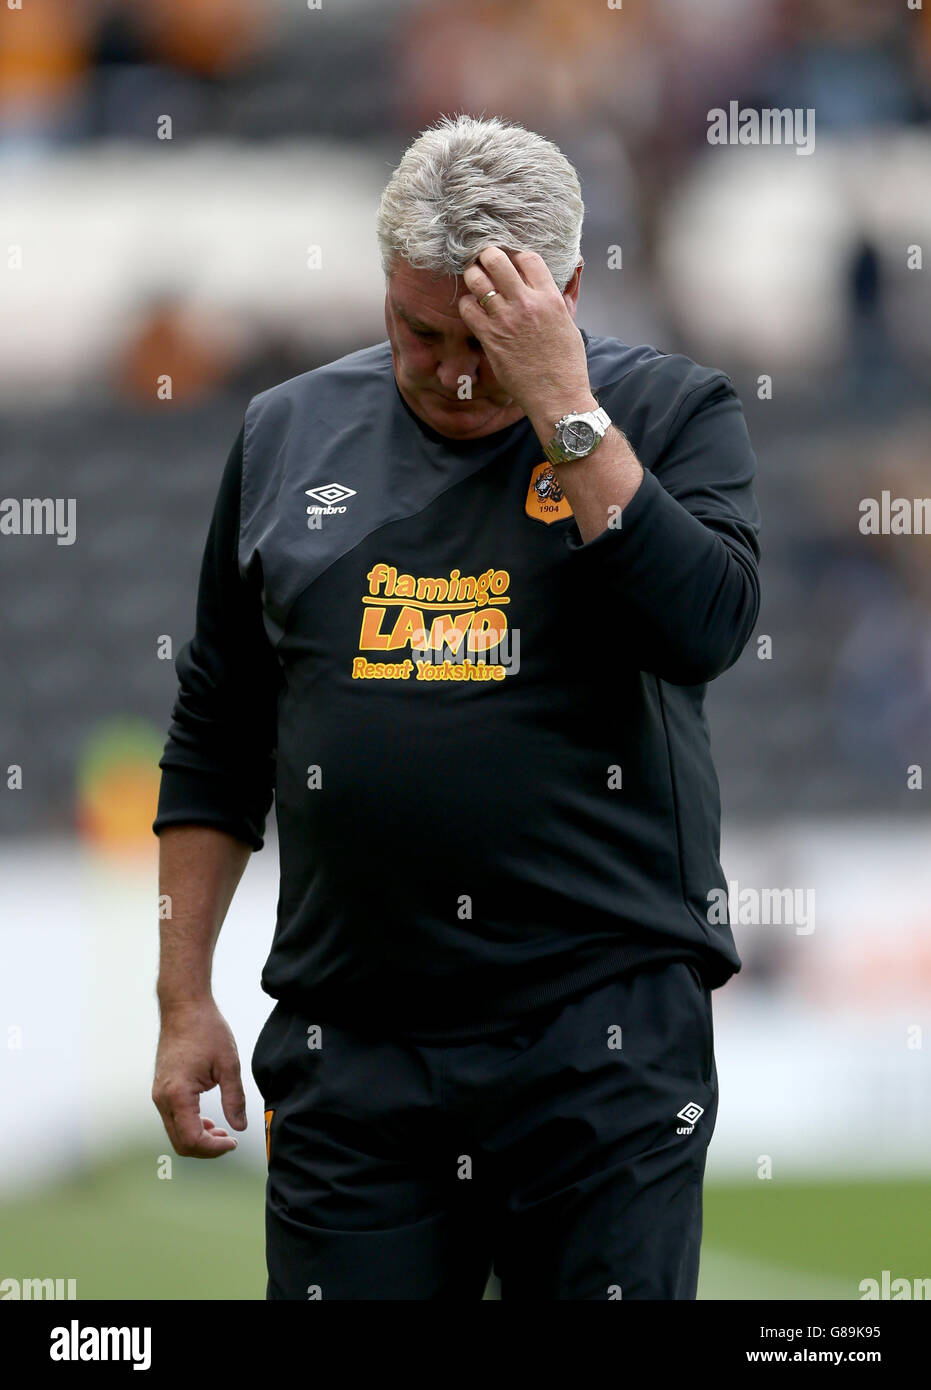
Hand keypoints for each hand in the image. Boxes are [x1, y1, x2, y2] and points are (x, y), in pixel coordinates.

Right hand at [152, 998, 246, 1158]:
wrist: (184, 1007)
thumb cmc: (206, 1029)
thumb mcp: (229, 1064)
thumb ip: (234, 1099)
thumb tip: (239, 1127)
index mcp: (178, 1094)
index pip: (192, 1139)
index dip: (214, 1149)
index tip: (233, 1142)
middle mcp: (162, 1098)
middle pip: (181, 1143)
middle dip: (206, 1148)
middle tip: (230, 1141)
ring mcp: (159, 1095)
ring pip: (175, 1133)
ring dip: (198, 1139)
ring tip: (222, 1133)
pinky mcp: (161, 1090)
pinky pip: (173, 1119)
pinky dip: (190, 1127)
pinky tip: (209, 1121)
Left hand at [458, 246, 592, 418]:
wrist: (557, 396)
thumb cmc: (567, 365)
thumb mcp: (570, 324)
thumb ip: (562, 299)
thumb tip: (566, 279)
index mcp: (549, 298)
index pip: (528, 258)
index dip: (517, 256)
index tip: (512, 263)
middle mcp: (526, 303)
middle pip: (497, 260)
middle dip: (487, 256)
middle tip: (484, 261)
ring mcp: (506, 320)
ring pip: (477, 281)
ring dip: (473, 276)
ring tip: (474, 279)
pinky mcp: (490, 338)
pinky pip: (467, 309)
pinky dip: (466, 304)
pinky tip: (472, 308)